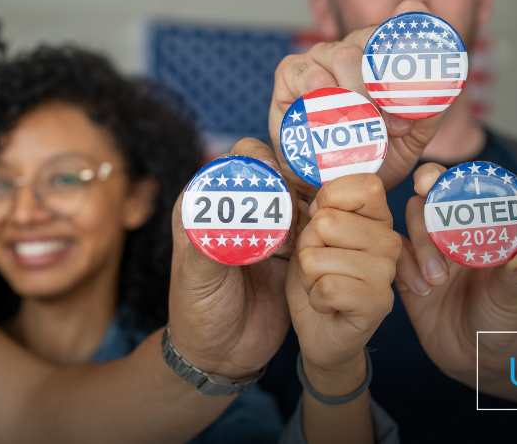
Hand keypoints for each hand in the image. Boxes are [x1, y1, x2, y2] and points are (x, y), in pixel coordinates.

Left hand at [167, 138, 294, 378]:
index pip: (239, 160)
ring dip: (308, 204)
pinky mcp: (293, 249)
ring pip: (298, 194)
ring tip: (302, 231)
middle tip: (297, 205)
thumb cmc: (198, 315)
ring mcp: (269, 227)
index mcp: (208, 202)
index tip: (277, 180)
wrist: (221, 355)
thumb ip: (206, 246)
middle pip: (276, 170)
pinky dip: (320, 227)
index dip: (261, 161)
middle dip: (291, 180)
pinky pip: (313, 224)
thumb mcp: (196, 280)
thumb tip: (218, 214)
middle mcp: (242, 208)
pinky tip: (315, 243)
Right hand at [269, 0, 448, 198]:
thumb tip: (436, 92)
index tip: (418, 22)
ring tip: (364, 128)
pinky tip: (330, 116)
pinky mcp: (291, 72)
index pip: (396, 27)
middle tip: (394, 123)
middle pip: (371, 40)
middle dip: (385, 82)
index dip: (408, 22)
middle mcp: (352, 49)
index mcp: (381, 56)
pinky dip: (322, 93)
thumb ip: (429, 110)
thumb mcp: (412, 137)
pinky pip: (307, 71)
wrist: (332, 185)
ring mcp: (320, 57)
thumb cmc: (372, 155)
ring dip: (358, 94)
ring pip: (343, 55)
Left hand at [287, 174, 399, 392]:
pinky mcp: (378, 303)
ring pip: (318, 257)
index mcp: (377, 217)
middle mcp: (389, 241)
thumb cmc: (317, 276)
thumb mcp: (311, 235)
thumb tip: (315, 202)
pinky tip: (329, 305)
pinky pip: (326, 288)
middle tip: (321, 266)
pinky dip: (315, 298)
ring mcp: (387, 273)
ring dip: (309, 276)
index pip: (362, 185)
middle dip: (308, 247)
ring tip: (324, 285)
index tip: (323, 226)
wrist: (321, 331)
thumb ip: (318, 209)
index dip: (328, 200)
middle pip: (326, 222)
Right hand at [394, 162, 516, 383]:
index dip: (440, 178)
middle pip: (424, 205)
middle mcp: (449, 235)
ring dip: (417, 249)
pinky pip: (393, 259)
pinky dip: (402, 270)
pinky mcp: (406, 276)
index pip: (456, 190)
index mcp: (477, 229)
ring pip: (405, 230)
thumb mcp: (512, 299)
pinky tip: (421, 292)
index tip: (429, 182)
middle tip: (438, 254)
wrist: (479, 360)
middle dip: (424, 222)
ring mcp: (425, 254)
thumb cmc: (503, 323)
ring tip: (435, 283)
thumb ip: (515, 275)